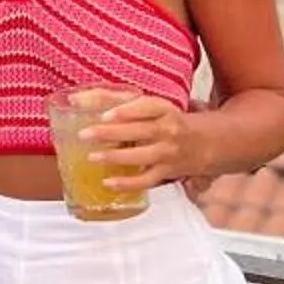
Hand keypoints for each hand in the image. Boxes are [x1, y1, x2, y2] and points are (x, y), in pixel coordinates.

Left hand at [83, 95, 210, 194]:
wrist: (209, 143)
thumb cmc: (171, 121)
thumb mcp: (153, 107)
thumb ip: (118, 101)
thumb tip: (74, 100)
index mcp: (165, 110)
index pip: (148, 106)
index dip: (126, 111)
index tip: (105, 114)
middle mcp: (169, 130)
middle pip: (140, 131)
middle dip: (112, 133)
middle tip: (86, 134)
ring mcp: (168, 153)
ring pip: (142, 156)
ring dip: (116, 158)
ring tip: (92, 157)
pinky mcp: (167, 172)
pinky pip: (146, 180)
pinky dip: (127, 183)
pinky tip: (108, 183)